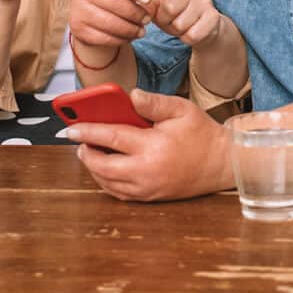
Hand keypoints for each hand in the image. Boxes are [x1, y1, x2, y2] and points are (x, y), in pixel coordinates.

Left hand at [67, 90, 233, 200]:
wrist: (221, 163)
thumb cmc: (201, 133)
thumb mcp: (181, 109)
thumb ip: (154, 102)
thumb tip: (131, 95)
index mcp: (154, 146)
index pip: (111, 138)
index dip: (88, 132)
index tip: (71, 128)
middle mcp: (147, 171)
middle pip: (103, 166)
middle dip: (86, 153)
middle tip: (78, 140)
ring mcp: (148, 187)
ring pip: (108, 183)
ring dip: (93, 168)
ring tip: (88, 151)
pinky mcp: (151, 197)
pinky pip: (119, 193)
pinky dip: (106, 181)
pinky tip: (104, 168)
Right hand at [69, 0, 154, 49]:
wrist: (92, 10)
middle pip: (114, 2)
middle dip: (135, 12)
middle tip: (148, 18)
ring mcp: (78, 7)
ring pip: (109, 22)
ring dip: (130, 28)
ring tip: (142, 30)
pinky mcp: (77, 27)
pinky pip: (102, 37)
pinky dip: (120, 39)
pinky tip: (129, 36)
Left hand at [152, 0, 221, 47]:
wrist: (205, 26)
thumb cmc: (177, 14)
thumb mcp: (161, 8)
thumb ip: (150, 7)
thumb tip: (145, 8)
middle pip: (169, 8)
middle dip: (165, 20)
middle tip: (170, 20)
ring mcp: (205, 1)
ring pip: (180, 24)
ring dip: (176, 31)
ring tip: (182, 25)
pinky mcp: (213, 17)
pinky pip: (192, 35)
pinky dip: (187, 38)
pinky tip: (191, 31)